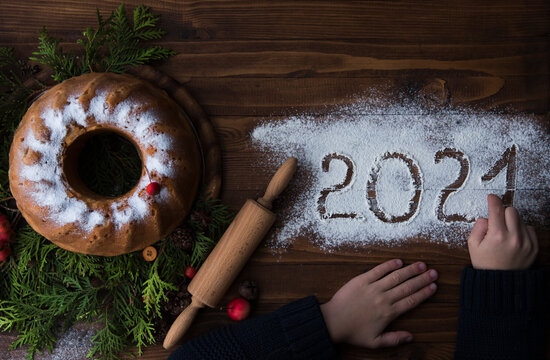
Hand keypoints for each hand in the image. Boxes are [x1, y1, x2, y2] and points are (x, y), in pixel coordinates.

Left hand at [320, 259, 437, 347]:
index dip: (424, 293)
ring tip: (422, 265)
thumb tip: (411, 337)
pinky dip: (389, 265)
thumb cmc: (353, 332)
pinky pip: (378, 270)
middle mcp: (384, 299)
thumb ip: (394, 339)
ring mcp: (373, 288)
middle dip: (423, 279)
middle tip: (434, 273)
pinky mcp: (362, 280)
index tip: (434, 287)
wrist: (333, 321)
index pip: (411, 301)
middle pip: (408, 287)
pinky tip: (399, 261)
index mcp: (389, 313)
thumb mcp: (375, 342)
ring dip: (410, 270)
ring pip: (396, 277)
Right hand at [468, 194, 537, 269]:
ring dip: (512, 222)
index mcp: (497, 235)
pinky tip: (513, 239)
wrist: (501, 283)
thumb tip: (487, 217)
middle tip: (497, 221)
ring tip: (505, 234)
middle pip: (511, 210)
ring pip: (521, 219)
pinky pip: (530, 229)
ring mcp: (526, 242)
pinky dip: (521, 230)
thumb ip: (478, 227)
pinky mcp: (534, 247)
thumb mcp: (473, 245)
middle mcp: (513, 237)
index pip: (497, 209)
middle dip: (503, 212)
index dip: (493, 200)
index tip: (491, 198)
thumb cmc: (485, 264)